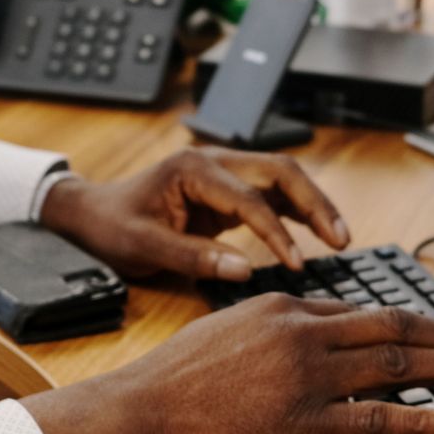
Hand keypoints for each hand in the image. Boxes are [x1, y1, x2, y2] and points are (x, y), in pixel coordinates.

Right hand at [21, 292, 433, 433]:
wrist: (141, 413)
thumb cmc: (174, 380)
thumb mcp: (227, 330)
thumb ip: (276, 330)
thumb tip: (316, 338)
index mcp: (283, 308)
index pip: (361, 309)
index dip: (408, 321)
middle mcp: (303, 333)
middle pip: (393, 326)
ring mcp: (308, 377)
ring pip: (397, 362)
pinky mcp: (307, 423)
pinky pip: (383, 418)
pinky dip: (428, 418)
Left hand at [41, 150, 348, 283]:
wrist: (93, 214)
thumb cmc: (113, 226)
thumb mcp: (144, 246)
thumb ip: (193, 257)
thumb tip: (244, 271)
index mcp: (193, 168)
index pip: (249, 199)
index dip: (276, 232)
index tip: (295, 264)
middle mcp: (214, 161)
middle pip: (280, 172)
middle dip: (314, 203)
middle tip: (341, 238)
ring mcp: (223, 174)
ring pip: (282, 179)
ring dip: (313, 204)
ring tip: (341, 238)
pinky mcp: (227, 192)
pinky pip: (272, 196)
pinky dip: (297, 213)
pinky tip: (318, 236)